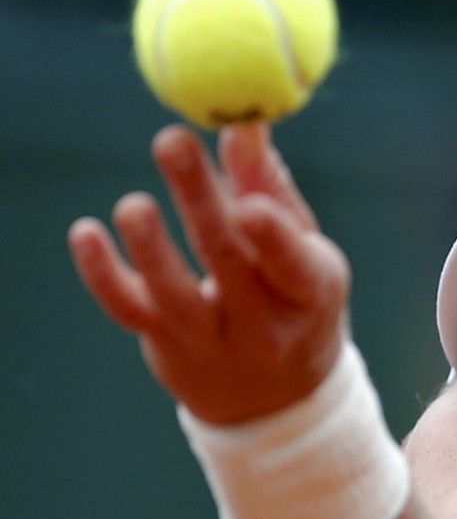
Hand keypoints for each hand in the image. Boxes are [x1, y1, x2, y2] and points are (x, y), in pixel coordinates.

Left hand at [68, 124, 350, 425]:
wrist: (273, 397)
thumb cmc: (290, 299)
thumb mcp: (302, 251)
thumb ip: (269, 187)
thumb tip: (242, 122)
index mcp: (309, 295)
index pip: (293, 268)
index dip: (273, 237)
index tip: (249, 202)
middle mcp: (262, 327)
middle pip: (227, 264)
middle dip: (199, 201)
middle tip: (173, 141)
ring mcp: (212, 341)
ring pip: (175, 296)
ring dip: (150, 248)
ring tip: (134, 206)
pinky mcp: (168, 343)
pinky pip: (129, 309)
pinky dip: (102, 274)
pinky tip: (86, 233)